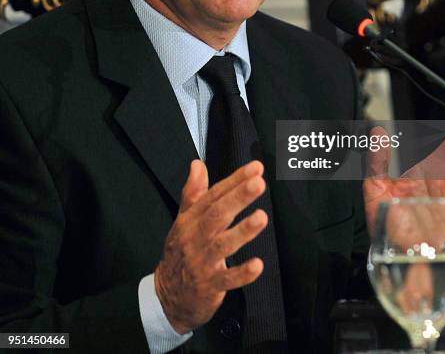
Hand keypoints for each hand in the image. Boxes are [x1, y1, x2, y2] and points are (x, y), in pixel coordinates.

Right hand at [154, 159, 267, 333]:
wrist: (167, 296)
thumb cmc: (180, 253)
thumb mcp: (183, 220)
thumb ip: (193, 192)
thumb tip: (197, 165)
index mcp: (191, 220)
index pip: (214, 195)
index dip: (235, 180)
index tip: (255, 168)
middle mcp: (195, 238)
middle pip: (217, 214)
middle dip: (238, 197)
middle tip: (258, 183)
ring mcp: (202, 262)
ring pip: (223, 244)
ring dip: (243, 231)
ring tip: (261, 217)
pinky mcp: (210, 285)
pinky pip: (227, 279)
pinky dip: (242, 273)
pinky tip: (257, 265)